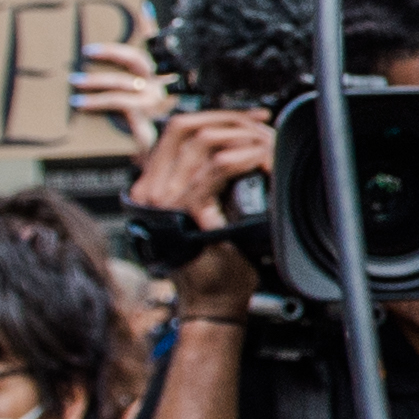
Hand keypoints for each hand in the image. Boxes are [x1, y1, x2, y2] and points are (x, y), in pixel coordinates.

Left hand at [72, 28, 173, 149]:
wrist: (149, 158)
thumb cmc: (134, 126)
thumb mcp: (128, 101)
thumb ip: (118, 81)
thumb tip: (95, 60)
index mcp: (157, 76)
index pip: (154, 46)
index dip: (150, 25)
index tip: (142, 6)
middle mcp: (158, 85)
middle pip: (136, 60)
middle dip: (111, 52)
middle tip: (88, 51)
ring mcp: (153, 101)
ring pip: (124, 82)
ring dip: (96, 81)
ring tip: (75, 84)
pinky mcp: (143, 117)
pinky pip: (118, 103)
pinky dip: (98, 102)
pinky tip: (81, 103)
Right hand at [132, 107, 277, 312]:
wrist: (213, 301)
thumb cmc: (218, 264)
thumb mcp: (213, 212)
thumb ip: (213, 184)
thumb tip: (240, 150)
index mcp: (154, 184)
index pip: (178, 130)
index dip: (218, 116)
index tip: (252, 118)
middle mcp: (151, 187)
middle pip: (187, 126)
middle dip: (231, 120)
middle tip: (264, 127)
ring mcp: (163, 197)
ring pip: (200, 140)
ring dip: (240, 136)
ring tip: (266, 146)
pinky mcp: (184, 209)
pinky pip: (215, 168)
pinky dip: (244, 158)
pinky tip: (262, 160)